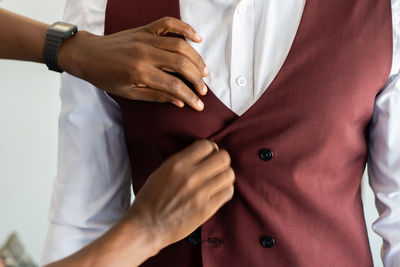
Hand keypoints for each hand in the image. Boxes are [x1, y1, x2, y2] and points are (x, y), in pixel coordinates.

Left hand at [58, 17, 208, 110]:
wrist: (87, 54)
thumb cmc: (105, 77)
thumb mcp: (129, 93)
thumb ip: (156, 96)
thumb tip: (179, 102)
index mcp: (139, 72)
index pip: (173, 85)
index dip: (190, 96)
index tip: (199, 105)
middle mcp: (145, 53)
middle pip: (181, 64)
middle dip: (197, 79)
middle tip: (204, 90)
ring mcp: (146, 38)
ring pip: (180, 45)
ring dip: (197, 59)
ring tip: (204, 72)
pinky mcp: (145, 29)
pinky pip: (169, 24)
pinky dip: (185, 28)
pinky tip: (197, 38)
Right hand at [127, 140, 234, 255]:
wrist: (146, 226)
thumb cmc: (150, 199)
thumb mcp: (161, 172)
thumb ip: (182, 162)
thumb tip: (202, 155)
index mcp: (177, 164)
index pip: (206, 145)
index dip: (210, 149)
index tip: (208, 156)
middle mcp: (191, 176)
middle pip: (223, 158)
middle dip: (221, 161)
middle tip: (215, 168)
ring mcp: (200, 193)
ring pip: (229, 174)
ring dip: (225, 176)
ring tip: (217, 181)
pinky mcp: (206, 209)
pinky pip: (228, 192)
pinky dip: (225, 190)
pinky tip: (217, 193)